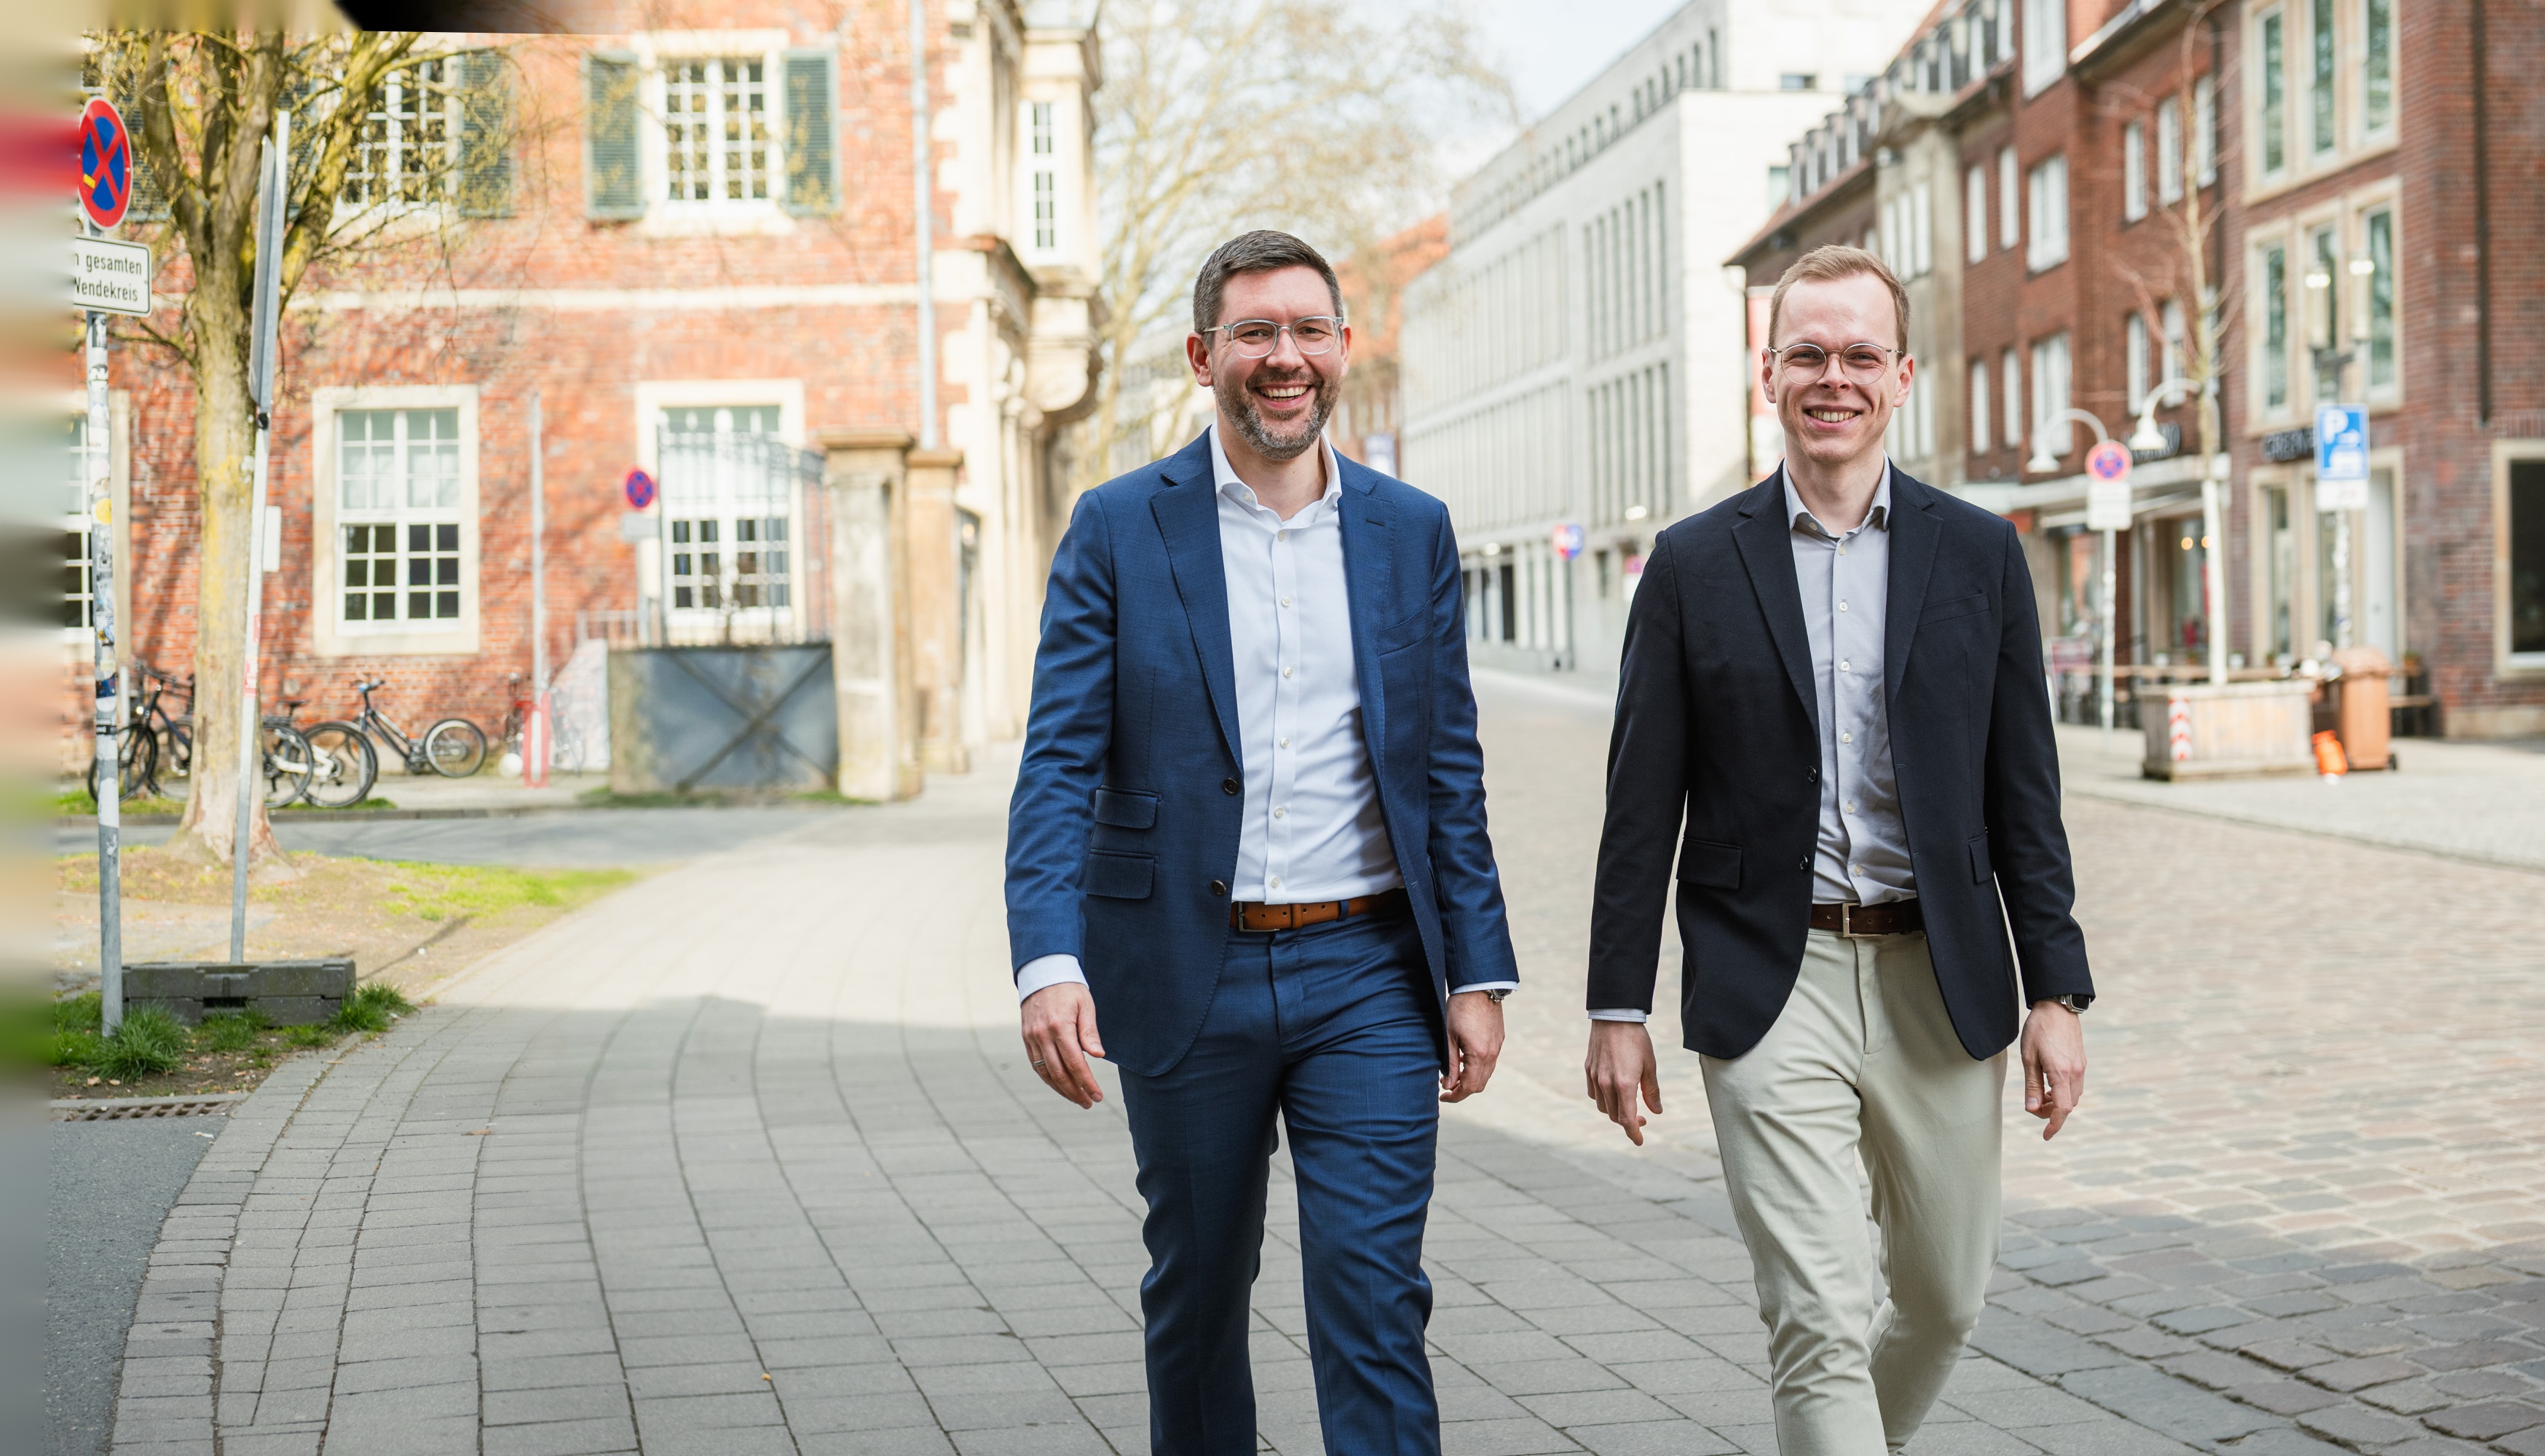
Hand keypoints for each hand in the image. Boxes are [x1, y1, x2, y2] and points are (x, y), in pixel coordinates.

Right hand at [1021, 983, 1106, 1108]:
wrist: (1042, 973)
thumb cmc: (1069, 989)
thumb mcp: (1085, 1005)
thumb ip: (1090, 1032)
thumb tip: (1098, 1056)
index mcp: (1060, 1027)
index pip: (1075, 1063)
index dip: (1087, 1083)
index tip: (1097, 1096)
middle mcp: (1042, 1035)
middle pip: (1059, 1073)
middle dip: (1075, 1092)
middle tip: (1088, 1103)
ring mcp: (1032, 1038)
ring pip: (1045, 1072)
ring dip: (1061, 1089)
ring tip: (1076, 1099)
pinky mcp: (1026, 1038)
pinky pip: (1035, 1064)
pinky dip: (1048, 1078)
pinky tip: (1060, 1085)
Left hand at [1441, 991, 1503, 1101]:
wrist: (1479, 987)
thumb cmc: (1459, 1009)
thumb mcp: (1449, 1037)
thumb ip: (1450, 1063)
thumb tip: (1448, 1085)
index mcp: (1479, 1055)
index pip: (1469, 1087)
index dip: (1455, 1096)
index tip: (1443, 1097)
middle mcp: (1492, 1054)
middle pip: (1480, 1084)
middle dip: (1463, 1090)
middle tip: (1446, 1087)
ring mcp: (1498, 1047)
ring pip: (1486, 1074)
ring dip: (1471, 1079)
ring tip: (1453, 1074)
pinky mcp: (1499, 1039)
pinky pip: (1490, 1062)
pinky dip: (1478, 1067)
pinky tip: (1465, 1059)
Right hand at [1584, 1020, 1661, 1145]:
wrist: (1614, 1016)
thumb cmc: (1636, 1039)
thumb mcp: (1650, 1065)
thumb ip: (1651, 1091)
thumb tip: (1656, 1111)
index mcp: (1624, 1085)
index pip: (1627, 1120)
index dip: (1634, 1133)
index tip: (1639, 1141)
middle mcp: (1607, 1084)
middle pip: (1615, 1116)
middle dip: (1629, 1123)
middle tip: (1643, 1119)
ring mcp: (1595, 1077)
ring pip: (1603, 1107)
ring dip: (1616, 1112)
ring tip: (1628, 1106)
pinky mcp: (1588, 1069)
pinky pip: (1594, 1093)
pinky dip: (1604, 1100)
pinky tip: (1613, 1093)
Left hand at [2020, 1000, 2087, 1139]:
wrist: (2057, 1006)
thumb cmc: (2039, 1029)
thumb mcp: (2028, 1057)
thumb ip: (2031, 1085)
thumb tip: (2032, 1109)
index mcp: (2061, 1072)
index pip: (2062, 1109)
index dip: (2054, 1125)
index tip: (2045, 1135)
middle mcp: (2075, 1072)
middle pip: (2068, 1105)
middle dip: (2052, 1113)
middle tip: (2034, 1107)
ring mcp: (2081, 1067)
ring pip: (2073, 1097)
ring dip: (2058, 1103)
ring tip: (2040, 1095)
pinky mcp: (2081, 1062)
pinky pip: (2075, 1086)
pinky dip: (2063, 1092)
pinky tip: (2050, 1085)